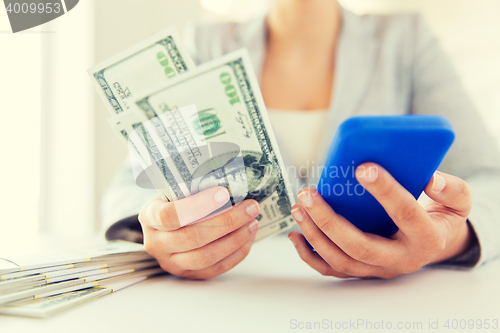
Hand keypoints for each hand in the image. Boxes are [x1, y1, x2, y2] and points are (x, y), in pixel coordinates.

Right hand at [139, 186, 259, 279]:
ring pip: (205, 257)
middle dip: (227, 222)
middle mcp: (156, 243)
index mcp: (149, 216)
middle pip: (192, 237)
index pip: (170, 214)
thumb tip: (230, 177)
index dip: (198, 205)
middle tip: (251, 207)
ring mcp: (171, 263)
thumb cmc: (173, 203)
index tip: (224, 193)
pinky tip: (248, 238)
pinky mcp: (188, 275)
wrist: (163, 227)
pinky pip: (215, 268)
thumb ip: (191, 187)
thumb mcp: (172, 191)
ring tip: (252, 223)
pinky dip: (236, 254)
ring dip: (235, 239)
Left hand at [288, 163, 472, 278]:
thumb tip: (431, 179)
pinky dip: (309, 254)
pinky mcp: (361, 270)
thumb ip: (452, 189)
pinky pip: (331, 269)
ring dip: (314, 234)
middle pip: (360, 246)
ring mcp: (377, 268)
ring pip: (341, 259)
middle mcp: (399, 259)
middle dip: (329, 221)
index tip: (363, 168)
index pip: (405, 214)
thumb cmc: (440, 216)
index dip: (385, 191)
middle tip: (307, 194)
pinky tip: (295, 234)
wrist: (433, 242)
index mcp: (425, 238)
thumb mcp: (458, 202)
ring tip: (298, 207)